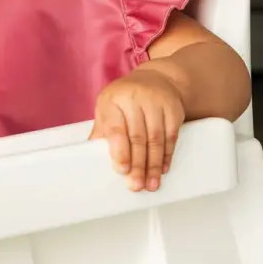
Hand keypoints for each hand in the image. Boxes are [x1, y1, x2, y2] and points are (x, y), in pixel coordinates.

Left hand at [89, 68, 185, 191]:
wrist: (156, 78)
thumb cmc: (126, 98)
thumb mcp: (108, 107)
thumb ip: (102, 130)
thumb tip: (89, 154)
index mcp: (112, 100)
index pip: (116, 128)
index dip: (120, 151)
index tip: (121, 171)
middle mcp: (134, 99)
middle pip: (137, 137)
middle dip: (138, 165)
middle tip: (136, 185)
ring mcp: (155, 103)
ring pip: (156, 139)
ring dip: (153, 165)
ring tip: (151, 184)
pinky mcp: (173, 109)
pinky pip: (171, 136)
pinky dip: (167, 155)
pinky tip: (162, 169)